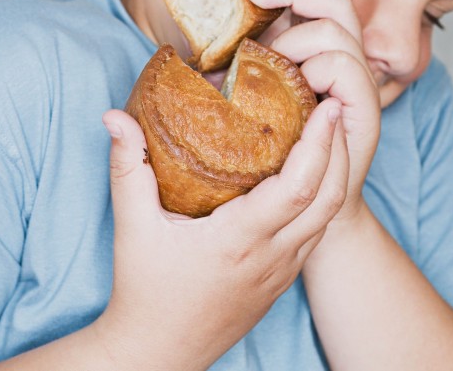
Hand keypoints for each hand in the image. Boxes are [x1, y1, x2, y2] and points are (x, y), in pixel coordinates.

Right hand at [94, 99, 346, 370]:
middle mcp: (271, 258)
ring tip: (327, 136)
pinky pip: (315, 234)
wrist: (159, 351)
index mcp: (239, 240)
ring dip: (336, 174)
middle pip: (328, 198)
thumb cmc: (144, 290)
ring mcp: (281, 273)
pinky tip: (308, 178)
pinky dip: (322, 199)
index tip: (325, 107)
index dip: (319, 144)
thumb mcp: (132, 225)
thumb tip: (114, 117)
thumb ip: (127, 166)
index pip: (298, 186)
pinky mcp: (281, 282)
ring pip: (328, 218)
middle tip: (332, 108)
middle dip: (338, 149)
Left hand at [246, 0, 380, 223]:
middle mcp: (342, 63)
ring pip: (340, 29)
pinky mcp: (362, 111)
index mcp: (315, 56)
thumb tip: (188, 59)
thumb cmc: (262, 161)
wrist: (295, 214)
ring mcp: (356, 86)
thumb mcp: (240, 108)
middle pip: (335, 1)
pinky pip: (348, 69)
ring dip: (299, 33)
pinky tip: (291, 80)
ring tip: (268, 57)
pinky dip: (320, 65)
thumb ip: (231, 79)